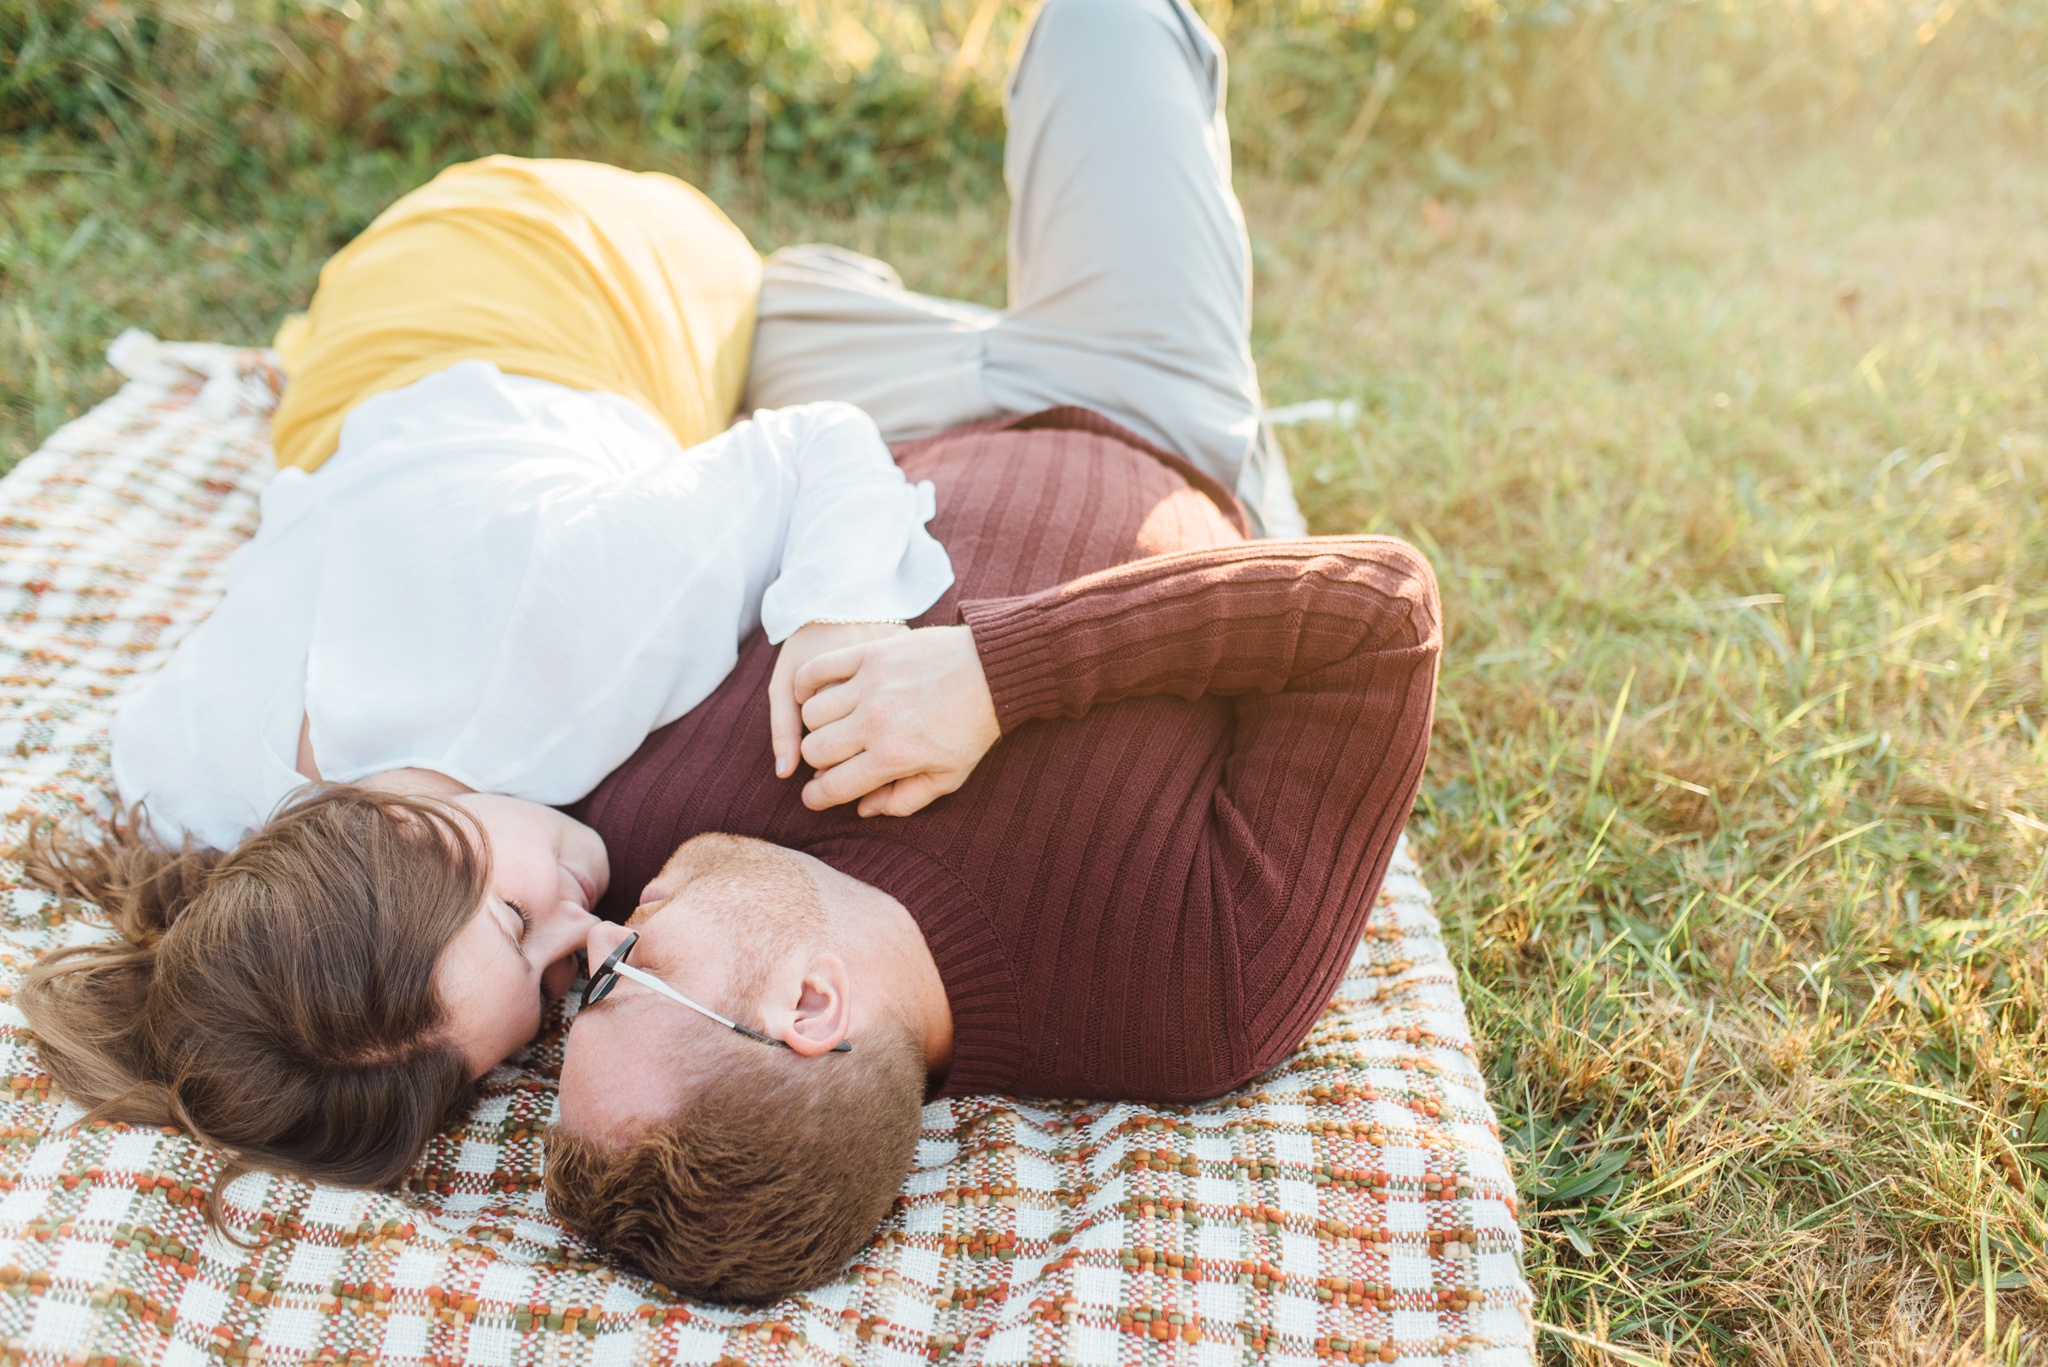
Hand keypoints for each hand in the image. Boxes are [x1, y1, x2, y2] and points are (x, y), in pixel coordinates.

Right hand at [793, 625, 999, 816]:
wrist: (992, 670)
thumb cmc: (973, 726)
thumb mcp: (949, 776)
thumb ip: (904, 800)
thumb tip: (863, 809)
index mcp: (893, 757)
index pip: (832, 787)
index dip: (816, 798)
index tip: (815, 797)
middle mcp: (875, 722)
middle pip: (815, 750)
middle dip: (820, 762)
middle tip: (835, 759)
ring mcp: (870, 685)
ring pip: (811, 713)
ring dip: (818, 725)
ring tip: (836, 725)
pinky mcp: (870, 653)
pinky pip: (817, 670)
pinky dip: (806, 683)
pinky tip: (815, 693)